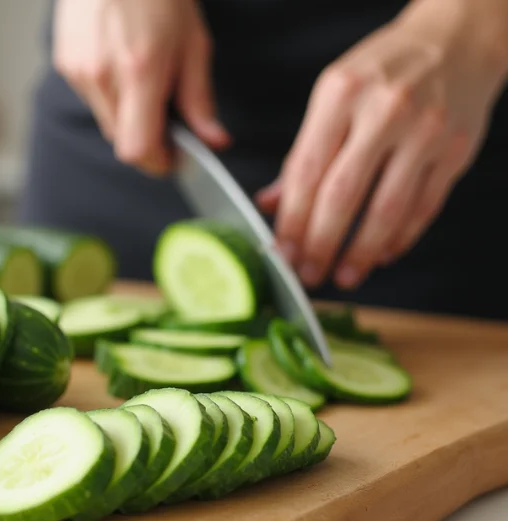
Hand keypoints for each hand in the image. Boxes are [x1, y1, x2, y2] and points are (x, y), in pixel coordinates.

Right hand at [52, 0, 230, 174]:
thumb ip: (199, 99)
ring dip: (129, 118)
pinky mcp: (66, 65)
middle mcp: (102, 76)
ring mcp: (79, 71)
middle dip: (147, 140)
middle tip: (167, 117)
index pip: (138, 150)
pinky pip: (93, 101)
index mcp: (139, 71)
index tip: (174, 158)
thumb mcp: (192, 43)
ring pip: (107, 124)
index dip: (158, 163)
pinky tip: (122, 66)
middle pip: (123, 142)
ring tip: (144, 81)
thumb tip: (214, 140)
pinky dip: (111, 97)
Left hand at [258, 0, 507, 288]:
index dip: (292, 220)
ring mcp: (426, 131)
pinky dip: (400, 238)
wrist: (456, 39)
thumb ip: (301, 152)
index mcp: (341, 94)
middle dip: (320, 245)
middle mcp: (384, 110)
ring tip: (344, 276)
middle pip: (343, 195)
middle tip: (308, 275)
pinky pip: (424, 207)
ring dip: (361, 253)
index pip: (306, 171)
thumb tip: (269, 204)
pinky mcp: (457, 150)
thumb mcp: (333, 96)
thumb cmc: (383, 71)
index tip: (282, 252)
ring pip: (387, 209)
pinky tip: (381, 255)